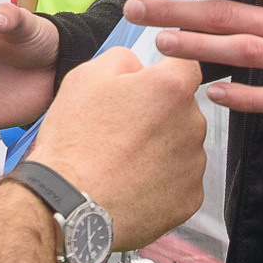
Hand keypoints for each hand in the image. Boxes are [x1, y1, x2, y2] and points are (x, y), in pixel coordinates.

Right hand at [28, 49, 206, 251]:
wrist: (69, 204)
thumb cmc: (75, 144)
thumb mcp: (84, 78)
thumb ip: (122, 59)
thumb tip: (138, 64)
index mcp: (169, 89)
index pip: (185, 65)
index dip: (164, 70)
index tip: (149, 82)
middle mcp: (191, 124)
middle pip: (182, 108)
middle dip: (158, 113)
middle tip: (121, 128)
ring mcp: (193, 164)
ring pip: (182, 144)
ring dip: (161, 147)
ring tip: (122, 159)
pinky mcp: (190, 198)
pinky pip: (181, 180)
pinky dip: (162, 179)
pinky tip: (132, 181)